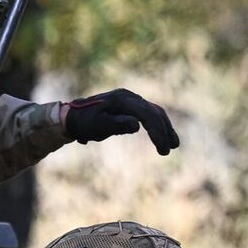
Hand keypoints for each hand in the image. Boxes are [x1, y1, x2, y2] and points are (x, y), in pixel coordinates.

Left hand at [62, 88, 179, 154]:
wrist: (73, 116)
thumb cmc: (84, 123)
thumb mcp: (97, 127)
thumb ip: (116, 125)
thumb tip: (137, 125)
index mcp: (122, 100)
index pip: (146, 114)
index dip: (157, 131)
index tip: (163, 148)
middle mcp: (129, 97)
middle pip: (154, 112)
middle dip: (164, 131)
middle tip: (169, 150)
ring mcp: (131, 99)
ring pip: (154, 112)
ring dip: (165, 127)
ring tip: (174, 145)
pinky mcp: (130, 105)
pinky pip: (149, 113)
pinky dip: (158, 124)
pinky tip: (163, 136)